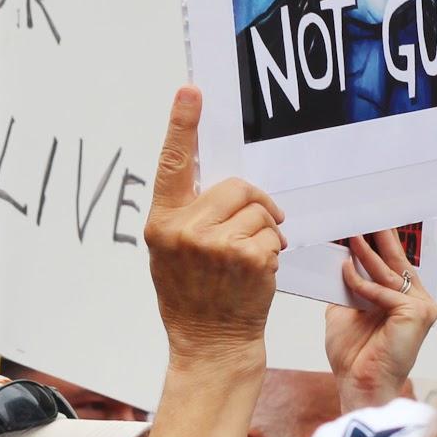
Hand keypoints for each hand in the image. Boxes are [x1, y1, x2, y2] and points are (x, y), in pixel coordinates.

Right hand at [144, 87, 281, 373]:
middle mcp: (184, 229)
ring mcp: (216, 243)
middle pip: (235, 185)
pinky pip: (272, 231)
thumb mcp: (172, 253)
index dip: (182, 124)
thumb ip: (187, 216)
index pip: (172, 164)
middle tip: (248, 233)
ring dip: (264, 230)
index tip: (190, 91)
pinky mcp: (247, 256)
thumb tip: (215, 184)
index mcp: (163, 222)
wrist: (210, 345)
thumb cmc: (193, 298)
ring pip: (258, 208)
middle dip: (250, 205)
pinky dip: (273, 249)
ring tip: (247, 261)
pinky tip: (257, 273)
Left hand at [324, 228, 436, 410]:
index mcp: (406, 302)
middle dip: (382, 237)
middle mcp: (420, 303)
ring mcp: (422, 308)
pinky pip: (383, 291)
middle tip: (368, 215)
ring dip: (367, 253)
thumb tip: (339, 261)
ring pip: (388, 274)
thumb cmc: (355, 356)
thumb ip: (349, 288)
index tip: (370, 223)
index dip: (382, 243)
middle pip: (397, 263)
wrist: (359, 386)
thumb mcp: (346, 312)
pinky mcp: (417, 314)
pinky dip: (362, 284)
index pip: (394, 266)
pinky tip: (345, 272)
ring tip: (351, 234)